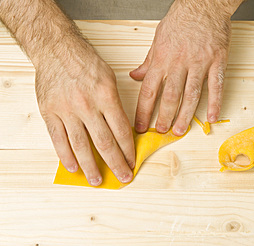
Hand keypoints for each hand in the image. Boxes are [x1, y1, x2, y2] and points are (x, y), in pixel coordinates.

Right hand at [36, 39, 134, 185]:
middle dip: (116, 163)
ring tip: (97, 180)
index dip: (128, 150)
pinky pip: (58, 139)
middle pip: (104, 142)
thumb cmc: (86, 62)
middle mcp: (87, 105)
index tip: (132, 162)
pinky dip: (66, 156)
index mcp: (106, 96)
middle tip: (123, 177)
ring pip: (81, 145)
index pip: (121, 131)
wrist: (57, 49)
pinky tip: (73, 167)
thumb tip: (122, 131)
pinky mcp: (50, 112)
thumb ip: (115, 105)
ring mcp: (67, 110)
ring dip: (91, 166)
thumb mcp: (110, 78)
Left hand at [130, 0, 240, 135]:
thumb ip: (148, 61)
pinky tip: (211, 117)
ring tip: (180, 130)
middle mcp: (179, 63)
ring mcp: (199, 63)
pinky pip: (216, 86)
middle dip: (164, 117)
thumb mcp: (158, 39)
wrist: (203, 4)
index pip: (148, 90)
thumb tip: (135, 76)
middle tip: (161, 132)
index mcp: (162, 58)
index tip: (140, 126)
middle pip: (169, 96)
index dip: (143, 111)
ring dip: (185, 115)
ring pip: (191, 94)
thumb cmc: (180, 20)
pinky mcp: (217, 61)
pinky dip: (214, 103)